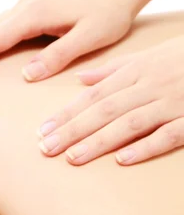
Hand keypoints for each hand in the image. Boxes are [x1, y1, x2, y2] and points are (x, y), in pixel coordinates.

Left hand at [37, 35, 183, 164]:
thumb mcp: (150, 54)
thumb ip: (114, 69)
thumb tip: (80, 80)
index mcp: (138, 70)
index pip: (94, 94)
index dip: (67, 113)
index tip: (42, 130)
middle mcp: (151, 84)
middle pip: (105, 109)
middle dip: (73, 129)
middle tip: (45, 148)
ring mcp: (173, 101)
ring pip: (130, 122)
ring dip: (99, 141)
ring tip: (72, 157)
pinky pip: (169, 134)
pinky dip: (146, 146)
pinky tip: (122, 160)